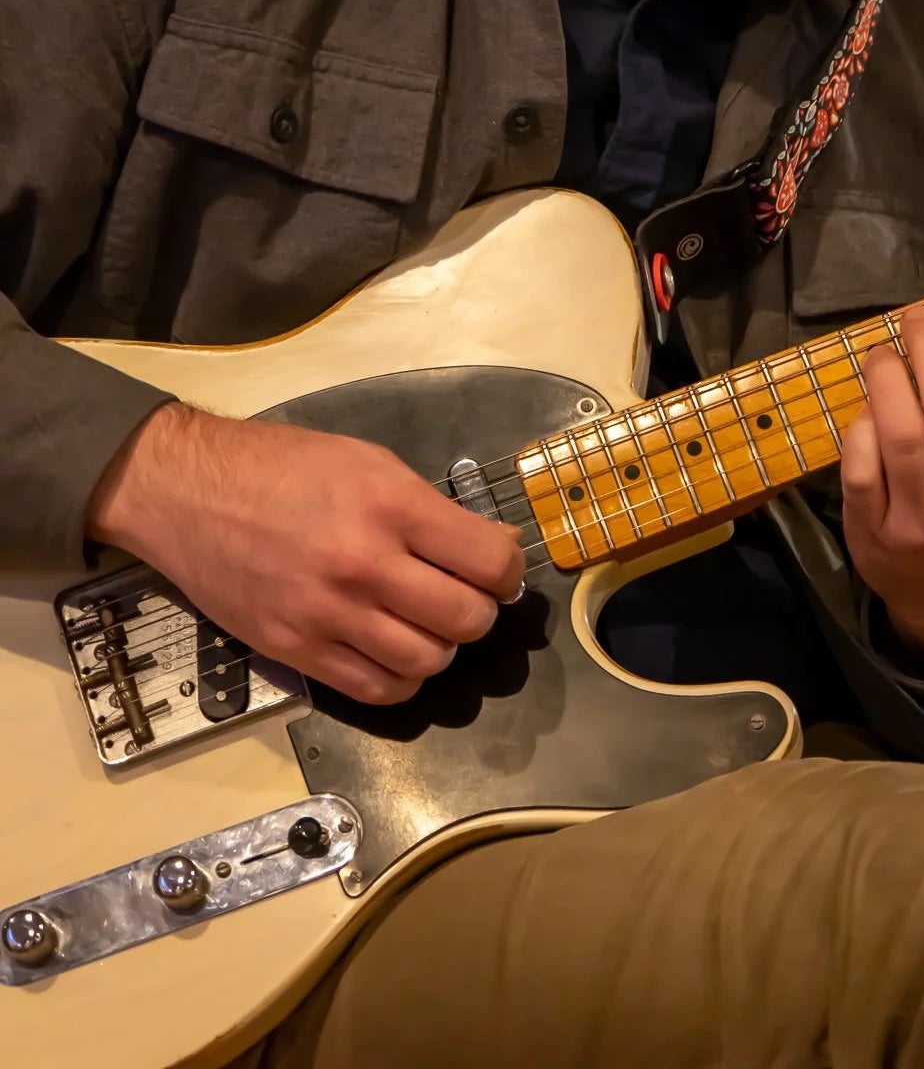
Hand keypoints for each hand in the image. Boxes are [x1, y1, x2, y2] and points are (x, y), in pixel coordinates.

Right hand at [86, 402, 524, 704]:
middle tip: (466, 598)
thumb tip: (486, 549)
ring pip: (426, 662)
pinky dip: (401, 680)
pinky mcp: (295, 651)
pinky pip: (375, 690)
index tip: (500, 569)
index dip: (508, 570)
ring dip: (441, 649)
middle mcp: (364, 564)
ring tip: (427, 626)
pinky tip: (396, 655)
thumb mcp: (367, 461)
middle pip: (465, 620)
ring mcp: (328, 614)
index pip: (488, 561)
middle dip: (479, 613)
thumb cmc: (282, 466)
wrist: (188, 492)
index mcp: (390, 504)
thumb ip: (426, 507)